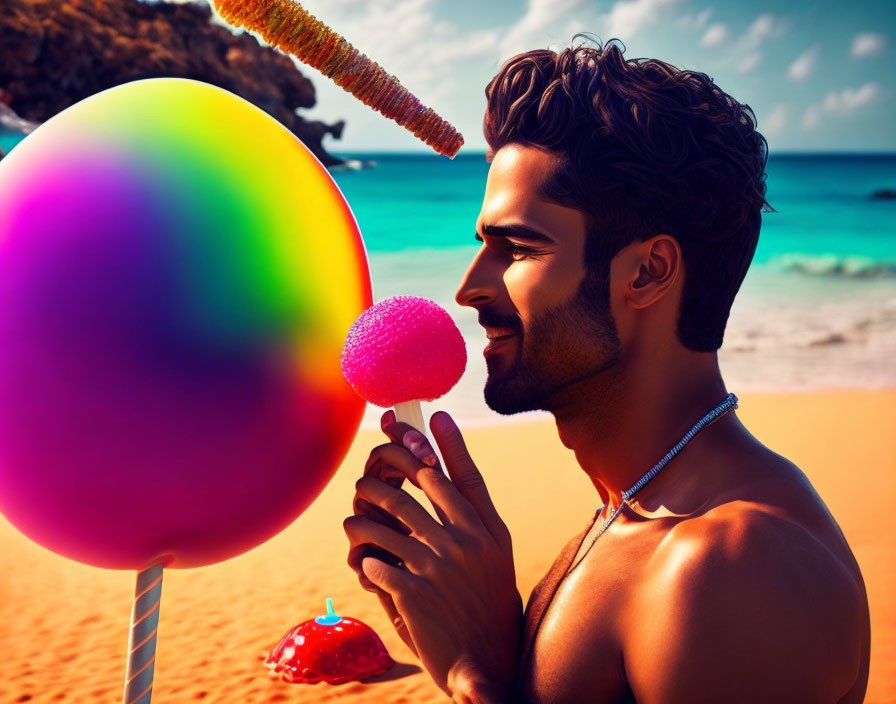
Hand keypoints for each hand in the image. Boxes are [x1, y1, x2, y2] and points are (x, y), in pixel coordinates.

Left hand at [344, 410, 522, 697]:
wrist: (486, 664)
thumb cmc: (487, 608)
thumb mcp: (494, 560)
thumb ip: (472, 522)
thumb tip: (442, 482)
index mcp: (489, 531)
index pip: (466, 476)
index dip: (450, 444)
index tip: (435, 416)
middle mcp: (466, 541)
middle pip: (419, 485)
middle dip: (388, 470)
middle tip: (370, 469)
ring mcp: (438, 565)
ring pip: (384, 519)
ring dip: (361, 518)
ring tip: (355, 521)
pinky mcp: (412, 592)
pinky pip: (373, 560)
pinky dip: (364, 561)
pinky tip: (365, 566)